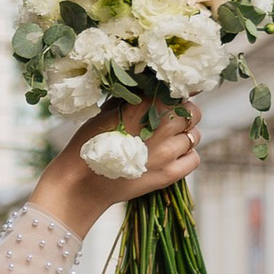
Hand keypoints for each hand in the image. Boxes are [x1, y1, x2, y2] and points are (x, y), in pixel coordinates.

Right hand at [29, 104, 201, 244]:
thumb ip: (131, 99)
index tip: (176, 96)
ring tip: (167, 141)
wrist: (80, 185)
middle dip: (184, 114)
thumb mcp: (105, 113)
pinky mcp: (169, 174)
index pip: (177, 90)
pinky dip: (187, 156)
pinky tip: (172, 157)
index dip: (178, 92)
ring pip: (194, 135)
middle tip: (171, 121)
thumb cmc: (87, 146)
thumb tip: (150, 88)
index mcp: (142, 105)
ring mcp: (166, 152)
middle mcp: (159, 126)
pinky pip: (193, 159)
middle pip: (192, 112)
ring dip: (185, 135)